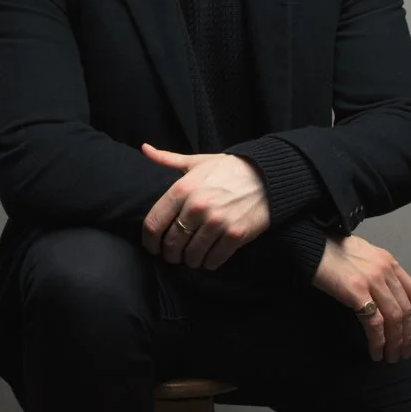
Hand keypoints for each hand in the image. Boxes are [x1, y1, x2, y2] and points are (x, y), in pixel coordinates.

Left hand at [139, 143, 271, 269]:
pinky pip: (213, 260)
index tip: (152, 247)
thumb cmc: (228, 169)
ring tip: (191, 256)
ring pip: (191, 256)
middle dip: (170, 254)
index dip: (149, 241)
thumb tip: (144, 148)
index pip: (154, 224)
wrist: (266, 175)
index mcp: (183, 189)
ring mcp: (217, 222)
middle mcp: (197, 207)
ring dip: (189, 260)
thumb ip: (168, 159)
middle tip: (173, 255)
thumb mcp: (197, 162)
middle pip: (171, 244)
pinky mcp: (235, 235)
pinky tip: (208, 258)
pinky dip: (208, 263)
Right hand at [312, 234, 410, 362]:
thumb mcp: (362, 254)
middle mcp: (386, 271)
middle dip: (407, 335)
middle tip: (404, 353)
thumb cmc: (330, 248)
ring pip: (394, 318)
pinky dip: (378, 341)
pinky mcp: (358, 292)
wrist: (311, 242)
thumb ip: (375, 270)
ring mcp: (373, 281)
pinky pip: (375, 323)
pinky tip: (375, 351)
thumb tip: (381, 293)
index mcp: (388, 261)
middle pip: (404, 309)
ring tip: (392, 357)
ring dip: (395, 342)